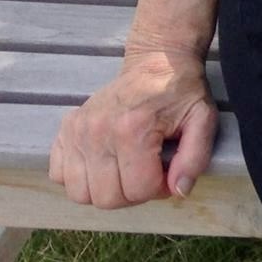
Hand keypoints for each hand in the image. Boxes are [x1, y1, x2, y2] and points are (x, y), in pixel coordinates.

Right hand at [48, 49, 216, 207]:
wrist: (156, 63)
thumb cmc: (181, 92)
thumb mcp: (203, 120)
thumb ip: (195, 158)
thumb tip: (179, 192)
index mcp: (133, 130)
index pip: (138, 190)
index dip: (159, 190)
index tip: (167, 173)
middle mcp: (98, 133)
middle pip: (106, 198)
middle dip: (133, 195)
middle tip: (147, 174)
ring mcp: (77, 132)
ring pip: (80, 194)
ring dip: (105, 191)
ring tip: (125, 172)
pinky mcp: (65, 130)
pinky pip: (59, 175)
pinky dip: (79, 179)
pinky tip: (102, 164)